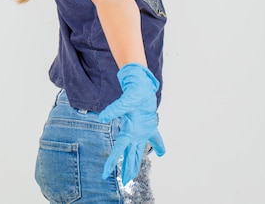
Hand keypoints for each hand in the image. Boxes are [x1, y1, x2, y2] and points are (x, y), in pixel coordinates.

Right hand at [98, 63, 164, 184]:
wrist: (140, 84)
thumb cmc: (133, 91)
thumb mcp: (125, 101)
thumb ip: (114, 109)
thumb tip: (102, 117)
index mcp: (128, 130)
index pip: (118, 149)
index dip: (111, 162)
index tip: (105, 174)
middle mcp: (133, 132)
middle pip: (129, 154)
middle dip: (127, 168)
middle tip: (126, 181)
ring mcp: (141, 130)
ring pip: (138, 150)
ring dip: (137, 161)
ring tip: (133, 174)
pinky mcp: (149, 125)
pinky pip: (154, 138)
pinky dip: (158, 145)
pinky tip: (162, 153)